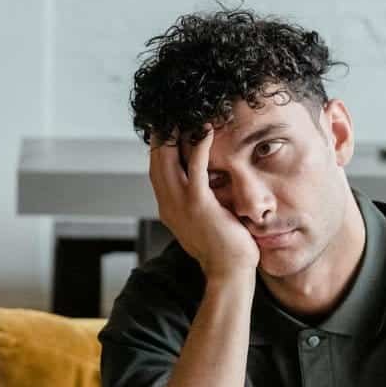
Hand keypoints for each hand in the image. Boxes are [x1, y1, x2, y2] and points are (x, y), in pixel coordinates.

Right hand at [148, 126, 258, 280]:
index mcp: (169, 209)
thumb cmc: (225, 249)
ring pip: (168, 162)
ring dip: (173, 135)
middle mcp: (168, 205)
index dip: (159, 149)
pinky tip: (205, 129)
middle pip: (156, 162)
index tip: (165, 129)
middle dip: (160, 136)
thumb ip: (200, 203)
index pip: (157, 172)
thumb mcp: (205, 222)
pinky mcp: (198, 204)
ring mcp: (180, 204)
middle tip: (168, 113)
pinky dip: (199, 146)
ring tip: (182, 113)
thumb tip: (207, 186)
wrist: (229, 273)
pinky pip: (196, 168)